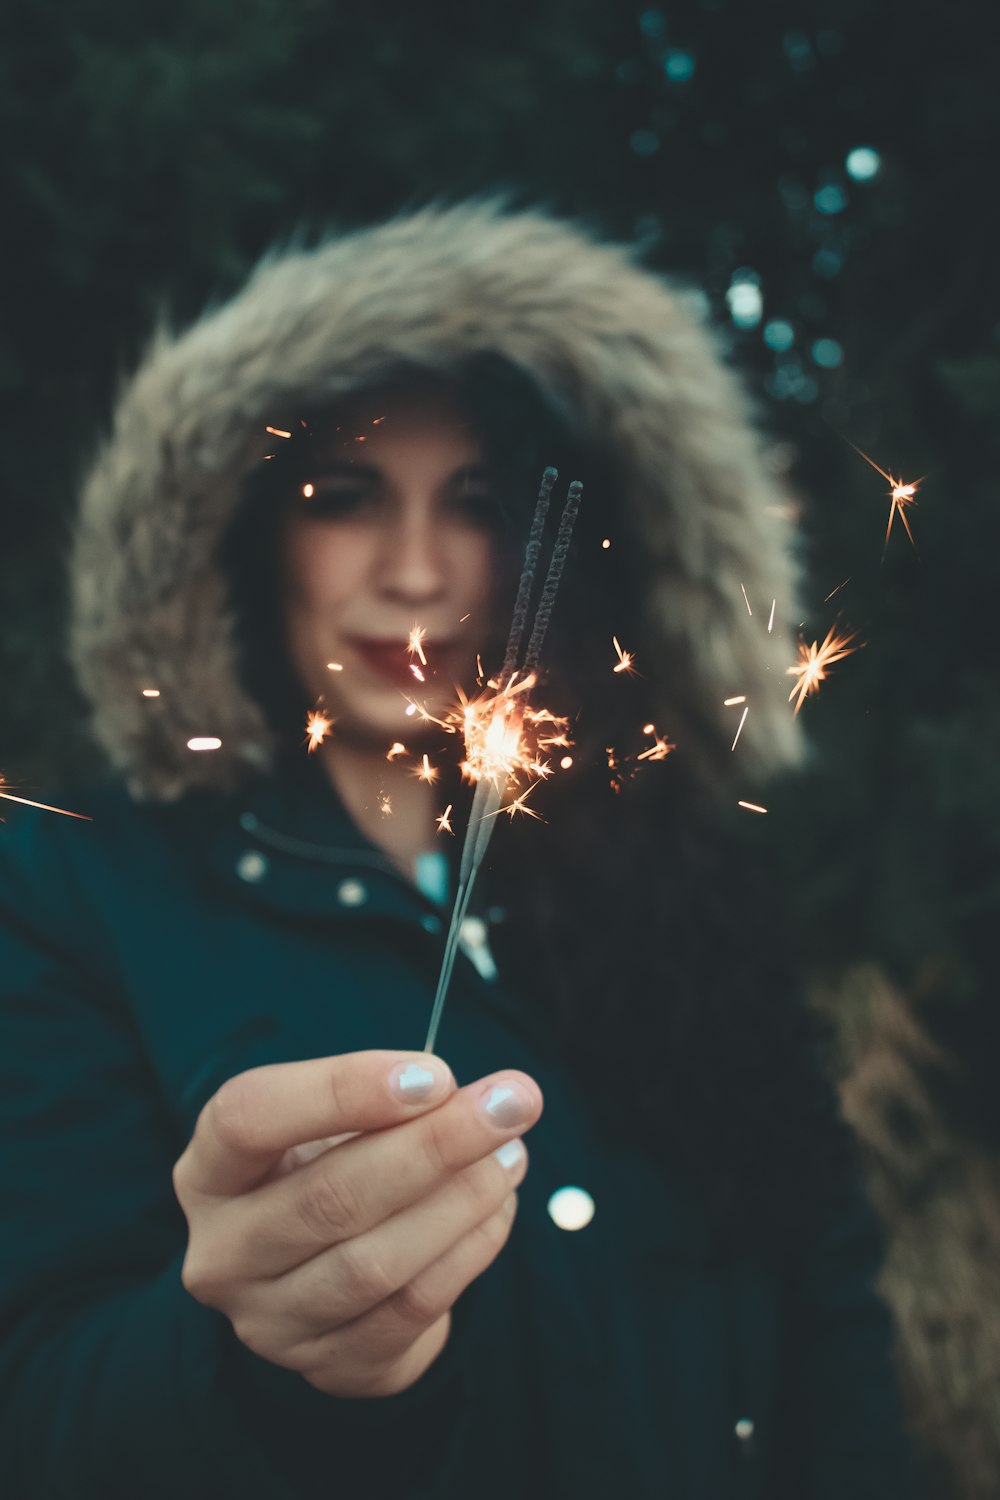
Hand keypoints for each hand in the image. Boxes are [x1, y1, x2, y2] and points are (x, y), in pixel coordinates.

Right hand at [172, 1050, 541, 1397]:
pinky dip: (467, 1253)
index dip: (342, 1090)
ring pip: (373, 1263)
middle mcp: (223, 1252)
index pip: (249, 1118)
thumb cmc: (326, 1166)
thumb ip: (385, 1101)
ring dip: (461, 1202)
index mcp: (208, 1170)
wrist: (318, 1270)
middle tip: (510, 1104)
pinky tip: (500, 1208)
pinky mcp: (326, 1365)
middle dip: (435, 1144)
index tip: (435, 1073)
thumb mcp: (331, 1122)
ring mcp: (267, 1320)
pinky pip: (409, 1312)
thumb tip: (478, 1097)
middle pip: (329, 1196)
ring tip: (512, 1155)